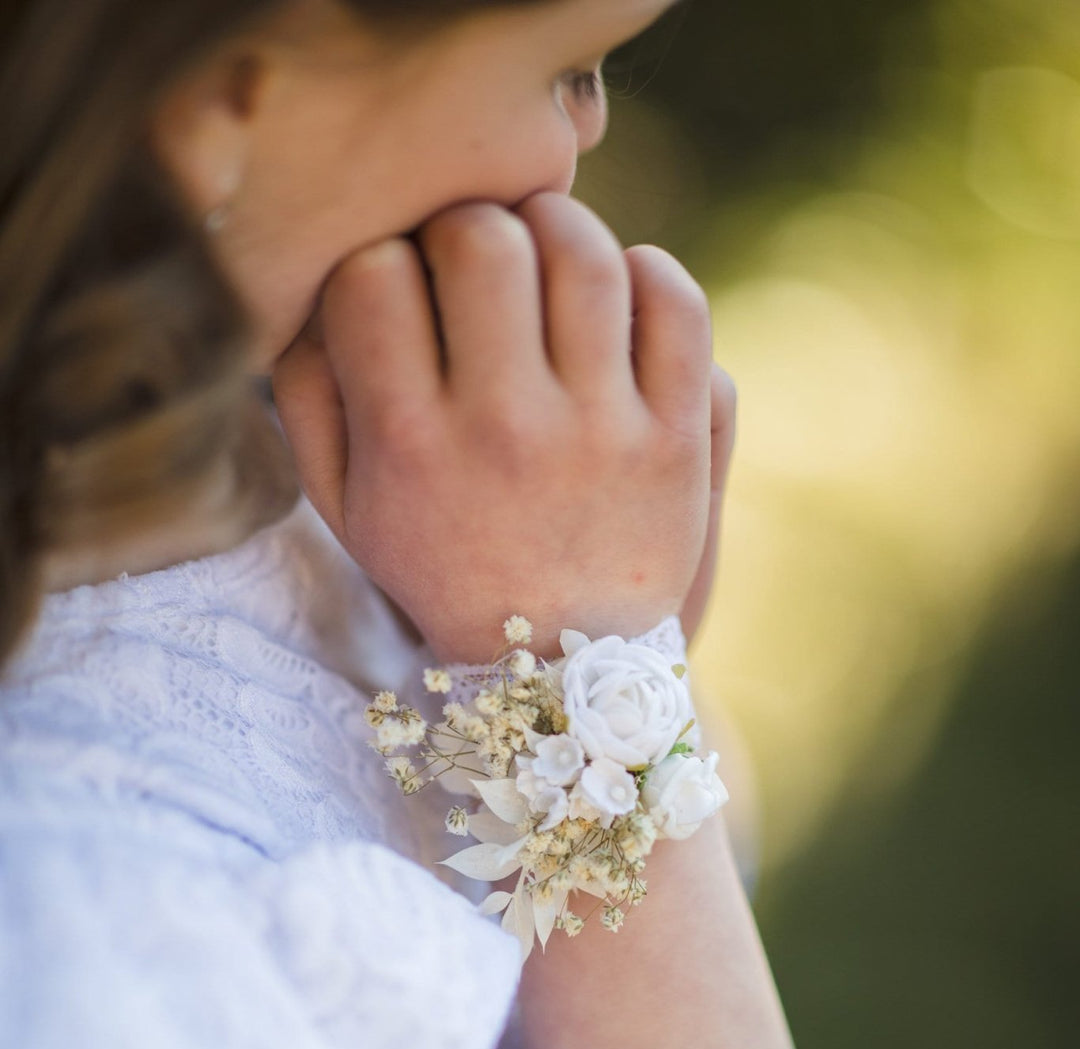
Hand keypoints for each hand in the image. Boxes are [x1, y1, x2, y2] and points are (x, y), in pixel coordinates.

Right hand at [272, 193, 732, 662]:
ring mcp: (599, 434)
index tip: (404, 285)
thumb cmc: (444, 569)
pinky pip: (674, 300)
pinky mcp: (676, 440)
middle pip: (478, 239)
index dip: (383, 255)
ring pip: (581, 250)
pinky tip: (618, 294)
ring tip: (546, 256)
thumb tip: (308, 285)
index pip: (373, 271)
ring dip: (558, 227)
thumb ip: (309, 398)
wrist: (562, 672)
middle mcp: (503, 431)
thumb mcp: (347, 511)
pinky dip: (646, 270)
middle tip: (476, 260)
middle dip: (468, 226)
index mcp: (409, 445)